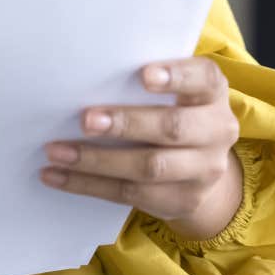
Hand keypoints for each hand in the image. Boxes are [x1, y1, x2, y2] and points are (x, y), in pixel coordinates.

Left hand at [40, 56, 243, 240]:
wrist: (202, 167)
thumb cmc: (171, 109)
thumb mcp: (173, 91)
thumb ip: (142, 81)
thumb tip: (82, 74)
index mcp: (212, 92)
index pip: (204, 79)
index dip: (176, 76)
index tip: (143, 75)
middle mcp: (217, 130)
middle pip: (172, 128)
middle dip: (126, 124)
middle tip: (85, 120)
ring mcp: (204, 170)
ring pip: (148, 167)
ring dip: (96, 160)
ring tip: (57, 152)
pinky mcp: (182, 200)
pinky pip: (130, 194)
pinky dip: (88, 185)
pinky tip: (56, 176)